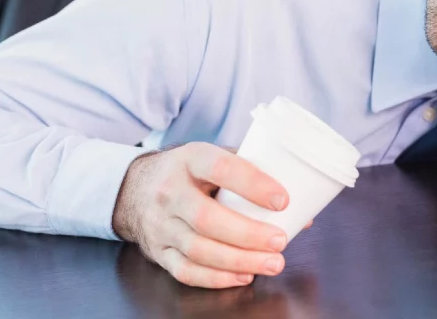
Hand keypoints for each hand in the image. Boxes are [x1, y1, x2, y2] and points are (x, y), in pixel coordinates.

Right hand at [112, 142, 290, 288]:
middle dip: (248, 234)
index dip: (252, 184)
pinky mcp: (158, 251)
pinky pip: (186, 271)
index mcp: (189, 159)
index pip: (220, 169)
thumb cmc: (188, 172)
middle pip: (206, 218)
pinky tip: (243, 275)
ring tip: (272, 263)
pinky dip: (216, 278)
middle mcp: (170, 192)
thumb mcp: (212, 157)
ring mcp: (161, 224)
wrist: (135, 188)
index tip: (282, 200)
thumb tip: (301, 210)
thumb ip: (252, 176)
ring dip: (239, 260)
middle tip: (280, 241)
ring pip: (198, 249)